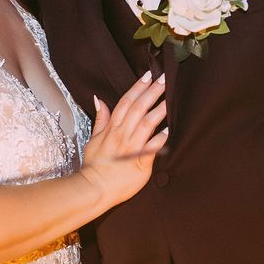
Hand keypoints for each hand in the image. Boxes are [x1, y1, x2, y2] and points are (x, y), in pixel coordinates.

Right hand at [79, 72, 167, 207]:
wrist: (94, 188)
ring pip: (146, 124)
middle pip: (138, 108)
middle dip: (152, 92)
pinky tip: (170, 130)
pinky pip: (151, 148)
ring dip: (159, 110)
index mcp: (112, 128)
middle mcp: (122, 135)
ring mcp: (131, 148)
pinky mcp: (139, 163)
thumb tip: (98, 99)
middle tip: (165, 79)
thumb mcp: (93, 139)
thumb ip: (100, 119)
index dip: (137, 87)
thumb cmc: (95, 166)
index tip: (148, 75)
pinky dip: (160, 139)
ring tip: (171, 98)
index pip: (126, 102)